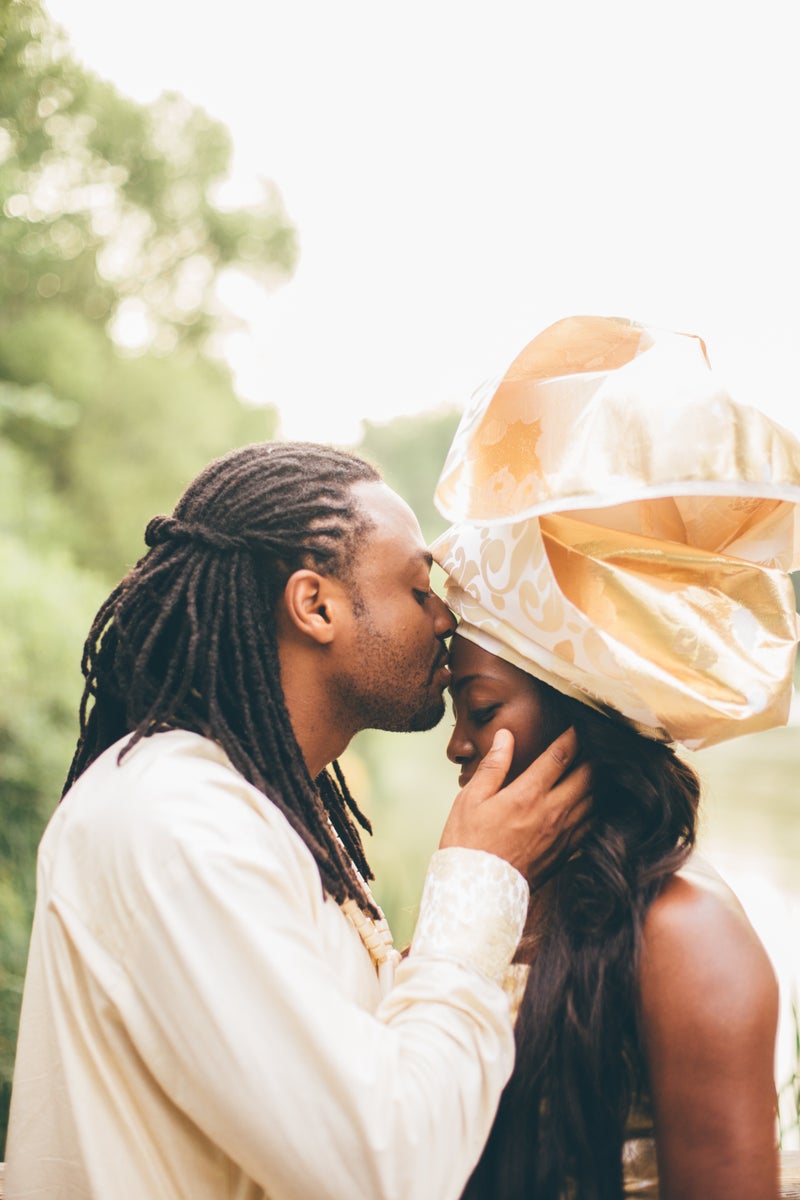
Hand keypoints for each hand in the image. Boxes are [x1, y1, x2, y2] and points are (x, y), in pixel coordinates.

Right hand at [439, 727, 590, 881]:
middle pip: (587, 776)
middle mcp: (551, 812)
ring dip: (597, 782)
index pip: (560, 757)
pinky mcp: (565, 853)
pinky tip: (592, 804)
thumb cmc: (468, 842)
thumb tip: (505, 736)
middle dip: (592, 757)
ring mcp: (562, 835)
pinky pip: (591, 827)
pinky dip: (596, 810)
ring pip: (594, 801)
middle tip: (593, 745)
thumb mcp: (471, 798)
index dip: (572, 737)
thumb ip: (493, 765)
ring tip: (597, 769)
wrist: (476, 890)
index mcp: (527, 794)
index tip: (577, 726)